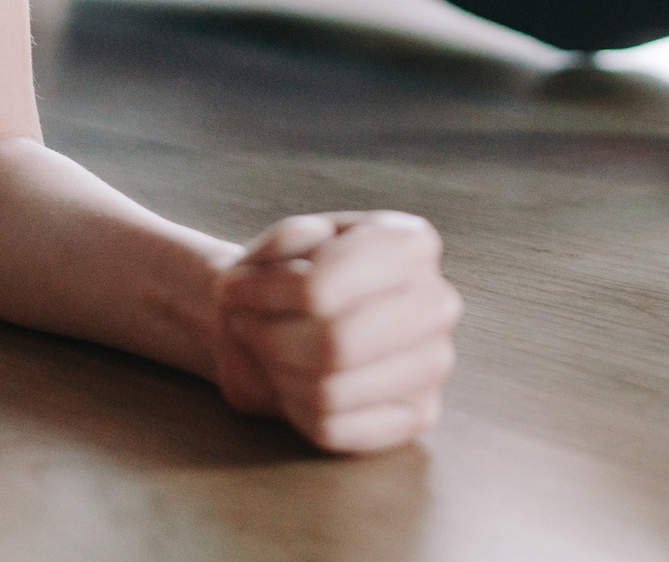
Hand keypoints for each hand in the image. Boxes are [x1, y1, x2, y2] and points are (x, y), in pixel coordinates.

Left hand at [210, 212, 460, 454]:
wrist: (297, 318)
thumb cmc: (292, 275)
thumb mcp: (283, 240)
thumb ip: (290, 238)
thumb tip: (304, 268)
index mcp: (410, 243)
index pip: (322, 289)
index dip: (262, 296)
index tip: (232, 291)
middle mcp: (437, 301)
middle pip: (335, 345)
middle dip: (272, 341)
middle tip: (247, 327)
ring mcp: (435, 362)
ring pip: (331, 392)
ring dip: (280, 375)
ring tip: (269, 351)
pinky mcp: (421, 414)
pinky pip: (336, 430)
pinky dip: (296, 411)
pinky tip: (294, 385)